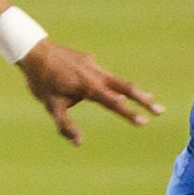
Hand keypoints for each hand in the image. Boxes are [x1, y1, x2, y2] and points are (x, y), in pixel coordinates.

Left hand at [15, 39, 164, 145]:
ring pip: (117, 79)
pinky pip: (103, 74)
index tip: (144, 122)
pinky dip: (113, 84)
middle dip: (144, 99)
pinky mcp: (88, 60)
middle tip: (160, 110)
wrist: (33, 52)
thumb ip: (66, 126)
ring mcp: (93, 65)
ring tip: (150, 98)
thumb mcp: (51, 107)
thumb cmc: (41, 82)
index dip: (130, 114)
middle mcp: (95, 74)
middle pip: (125, 87)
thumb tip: (79, 142)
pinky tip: (108, 89)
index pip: (114, 103)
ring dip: (134, 91)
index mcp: (88, 87)